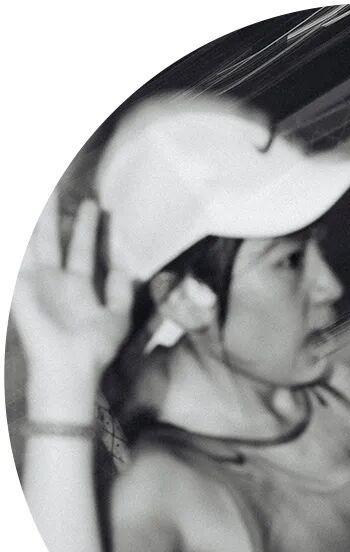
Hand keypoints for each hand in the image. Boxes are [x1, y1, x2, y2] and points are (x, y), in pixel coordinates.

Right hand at [12, 192, 133, 385]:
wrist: (71, 365)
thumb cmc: (94, 348)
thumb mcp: (118, 318)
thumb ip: (120, 292)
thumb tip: (123, 268)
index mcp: (77, 287)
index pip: (82, 248)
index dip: (87, 227)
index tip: (94, 204)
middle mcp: (54, 281)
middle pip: (54, 237)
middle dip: (55, 211)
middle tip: (58, 182)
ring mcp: (35, 281)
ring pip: (34, 240)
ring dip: (37, 216)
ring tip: (41, 188)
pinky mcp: (21, 285)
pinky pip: (19, 255)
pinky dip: (19, 238)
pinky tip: (21, 215)